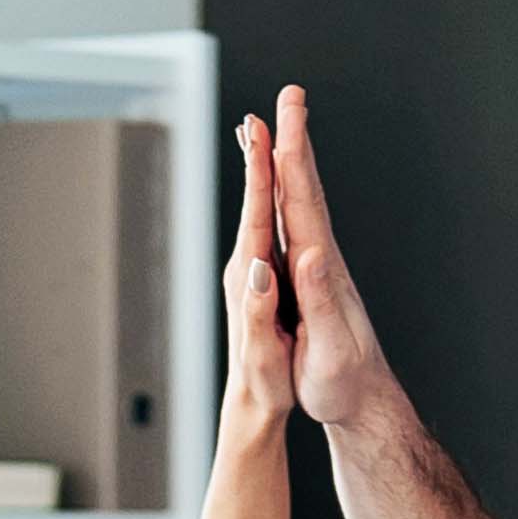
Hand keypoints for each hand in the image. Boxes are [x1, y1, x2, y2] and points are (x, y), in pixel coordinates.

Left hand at [222, 111, 296, 438]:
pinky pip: (265, 226)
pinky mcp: (261, 278)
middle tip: (259, 113)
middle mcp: (247, 268)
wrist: (253, 405)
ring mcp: (252, 271)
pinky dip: (267, 197)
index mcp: (251, 280)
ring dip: (260, 169)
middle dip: (257, 156)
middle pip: (254, 202)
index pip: (255, 216)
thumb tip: (261, 267)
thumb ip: (258, 309)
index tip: (260, 135)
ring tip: (259, 132)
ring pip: (258, 209)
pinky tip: (270, 182)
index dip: (259, 174)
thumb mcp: (262, 352)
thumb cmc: (264, 384)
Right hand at [269, 84, 400, 430]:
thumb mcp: (330, 347)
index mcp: (321, 270)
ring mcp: (320, 267)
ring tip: (283, 125)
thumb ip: (320, 301)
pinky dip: (288, 195)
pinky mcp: (315, 279)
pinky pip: (296, 225)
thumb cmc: (343, 383)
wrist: (364, 402)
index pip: (303, 205)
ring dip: (292, 160)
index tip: (283, 120)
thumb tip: (311, 255)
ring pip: (301, 202)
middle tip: (290, 95)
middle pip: (305, 189)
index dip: (291, 161)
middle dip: (295, 139)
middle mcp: (323, 259)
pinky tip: (284, 186)